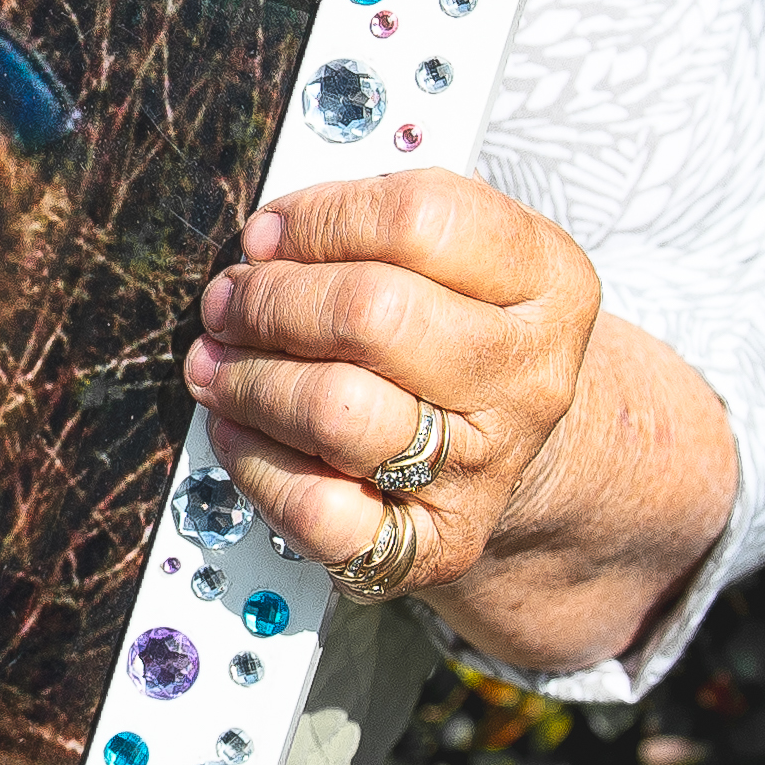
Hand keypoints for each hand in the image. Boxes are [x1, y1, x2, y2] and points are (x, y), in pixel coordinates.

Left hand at [182, 169, 601, 603]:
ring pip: (334, 410)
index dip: (321, 220)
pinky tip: (238, 431)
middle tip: (228, 300)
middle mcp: (527, 377)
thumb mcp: (461, 256)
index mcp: (548, 282)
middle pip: (371, 313)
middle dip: (270, 300)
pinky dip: (256, 466)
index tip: (268, 233)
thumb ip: (377, 226)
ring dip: (248, 379)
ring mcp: (486, 467)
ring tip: (215, 362)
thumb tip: (268, 241)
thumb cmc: (462, 332)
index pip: (419, 221)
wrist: (523, 451)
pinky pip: (319, 510)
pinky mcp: (436, 545)